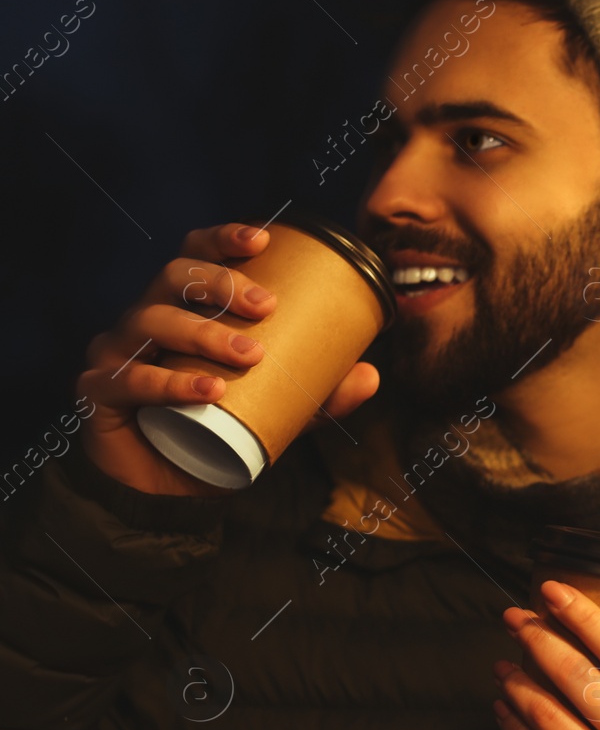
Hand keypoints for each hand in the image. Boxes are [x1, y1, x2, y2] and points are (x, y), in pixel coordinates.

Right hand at [78, 222, 379, 495]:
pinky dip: (172, 384)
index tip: (264, 239)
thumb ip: (319, 394)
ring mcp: (116, 351)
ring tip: (250, 354)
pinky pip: (131, 379)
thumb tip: (372, 375)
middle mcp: (145, 318)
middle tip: (267, 307)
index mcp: (182, 307)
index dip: (223, 239)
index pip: (195, 255)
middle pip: (173, 276)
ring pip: (152, 320)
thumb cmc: (214, 431)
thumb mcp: (277, 409)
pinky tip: (208, 390)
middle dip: (222, 283)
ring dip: (204, 331)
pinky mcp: (98, 391)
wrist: (165, 490)